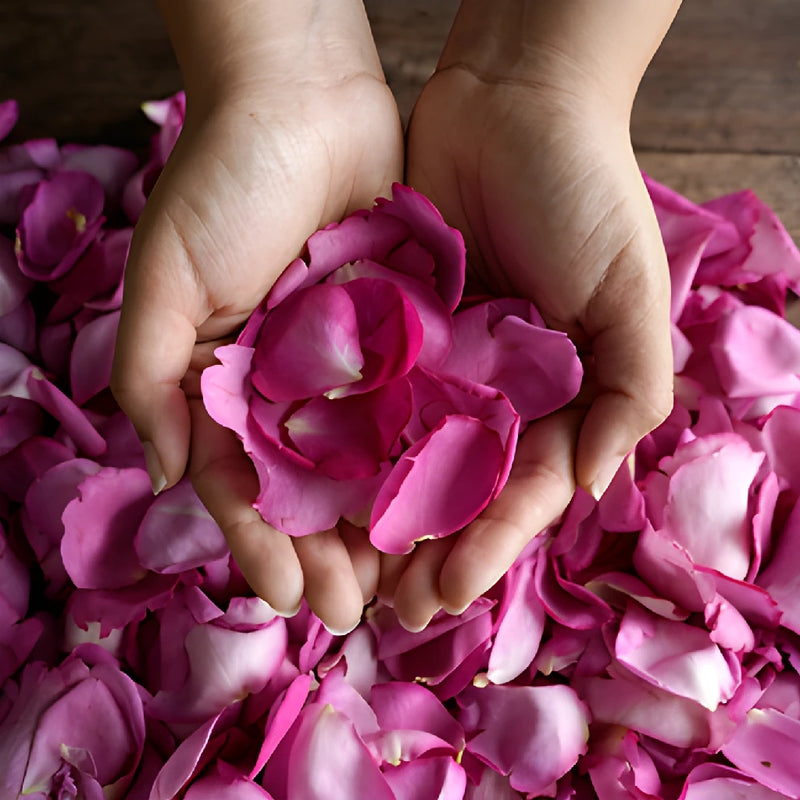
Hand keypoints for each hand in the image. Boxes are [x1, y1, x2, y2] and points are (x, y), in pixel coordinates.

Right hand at [112, 1, 402, 633]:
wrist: (304, 100)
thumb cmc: (223, 183)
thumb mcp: (165, 278)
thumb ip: (150, 376)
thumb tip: (169, 474)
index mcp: (228, 382)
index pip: (243, 482)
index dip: (261, 542)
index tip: (287, 597)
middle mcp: (289, 383)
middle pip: (310, 486)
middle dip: (330, 550)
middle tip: (358, 609)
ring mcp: (348, 362)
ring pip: (368, 460)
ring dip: (383, 520)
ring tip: (407, 579)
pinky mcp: (402, 333)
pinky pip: (414, 404)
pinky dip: (426, 453)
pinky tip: (446, 500)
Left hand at [384, 1, 676, 629]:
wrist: (513, 101)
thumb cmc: (587, 193)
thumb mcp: (632, 293)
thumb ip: (630, 391)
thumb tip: (592, 487)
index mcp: (550, 396)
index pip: (517, 488)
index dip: (486, 544)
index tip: (446, 593)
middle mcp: (488, 388)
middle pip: (450, 486)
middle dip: (422, 547)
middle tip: (383, 608)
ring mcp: (434, 360)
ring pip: (397, 451)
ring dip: (372, 510)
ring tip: (339, 567)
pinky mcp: (384, 322)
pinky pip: (359, 388)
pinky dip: (338, 434)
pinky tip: (308, 480)